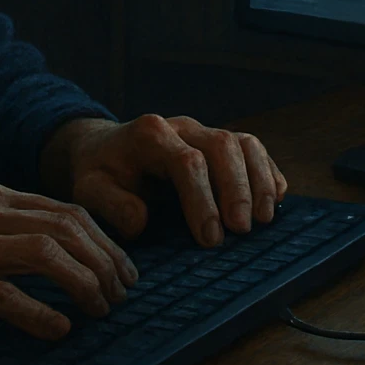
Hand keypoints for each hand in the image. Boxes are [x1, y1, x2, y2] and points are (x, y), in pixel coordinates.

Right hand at [0, 181, 137, 342]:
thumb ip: (2, 232)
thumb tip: (60, 253)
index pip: (64, 210)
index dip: (103, 241)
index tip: (122, 271)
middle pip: (65, 228)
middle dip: (104, 262)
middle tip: (121, 294)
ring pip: (43, 255)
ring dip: (83, 284)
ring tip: (100, 310)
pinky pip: (4, 296)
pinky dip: (40, 314)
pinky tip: (59, 329)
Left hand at [53, 115, 288, 247]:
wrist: (104, 149)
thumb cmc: (101, 174)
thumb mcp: (89, 191)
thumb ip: (111, 205)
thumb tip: (142, 220)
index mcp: (149, 135)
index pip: (185, 161)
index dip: (202, 200)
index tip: (210, 238)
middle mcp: (180, 126)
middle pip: (221, 145)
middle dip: (236, 189)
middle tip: (241, 230)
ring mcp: (203, 131)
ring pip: (243, 142)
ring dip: (259, 180)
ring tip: (264, 219)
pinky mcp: (218, 141)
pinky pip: (252, 148)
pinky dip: (267, 171)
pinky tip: (275, 199)